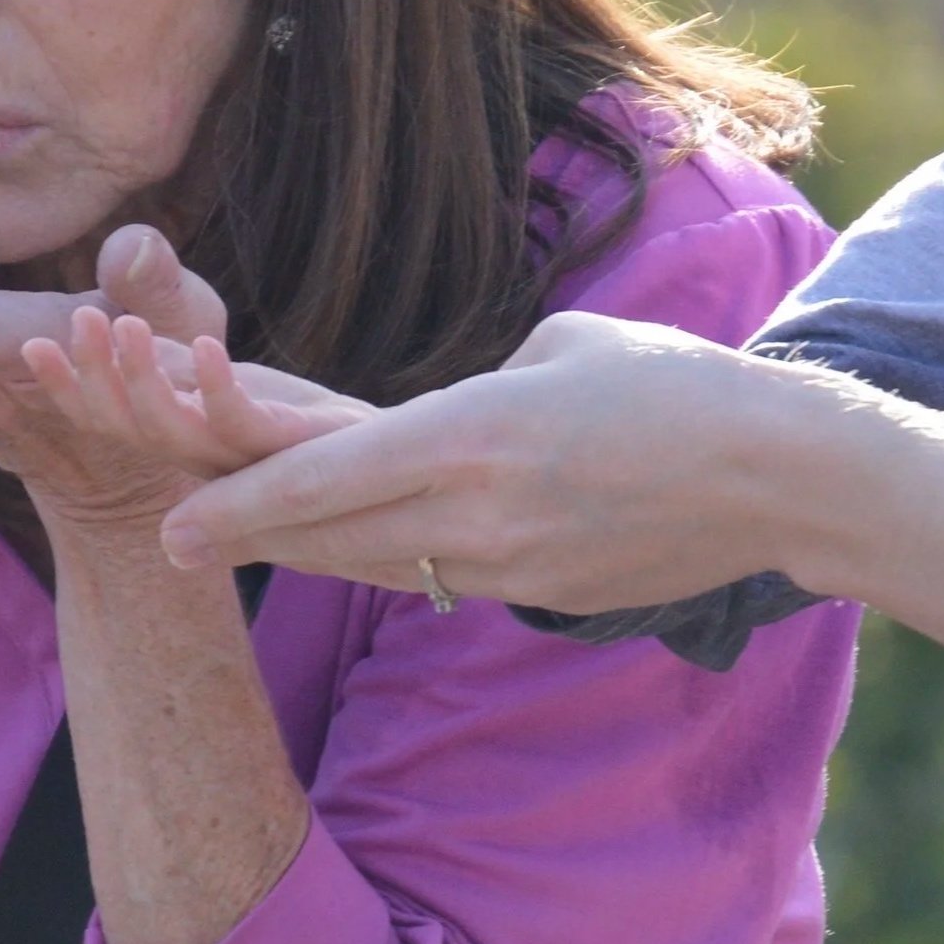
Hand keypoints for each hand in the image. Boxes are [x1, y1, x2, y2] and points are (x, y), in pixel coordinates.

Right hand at [24, 310, 373, 479]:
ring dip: (143, 380)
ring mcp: (238, 458)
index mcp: (175, 438)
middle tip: (76, 319)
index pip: (107, 417)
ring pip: (172, 429)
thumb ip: (165, 361)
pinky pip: (241, 424)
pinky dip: (219, 387)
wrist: (374, 459)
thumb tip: (111, 319)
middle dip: (94, 377)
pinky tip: (207, 350)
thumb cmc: (288, 419)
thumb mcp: (215, 379)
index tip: (33, 345)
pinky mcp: (285, 448)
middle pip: (127, 425)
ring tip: (127, 327)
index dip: (67, 388)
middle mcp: (196, 456)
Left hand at [159, 308, 785, 595]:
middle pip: (331, 535)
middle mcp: (477, 512)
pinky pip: (442, 576)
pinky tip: (366, 543)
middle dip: (248, 535)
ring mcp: (509, 566)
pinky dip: (391, 558)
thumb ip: (478, 390)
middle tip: (174, 536)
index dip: (239, 501)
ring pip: (380, 563)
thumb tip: (443, 426)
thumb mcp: (561, 349)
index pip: (325, 476)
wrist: (773, 476)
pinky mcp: (541, 594)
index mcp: (473, 432)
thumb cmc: (674, 383)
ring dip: (314, 550)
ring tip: (254, 536)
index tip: (170, 520)